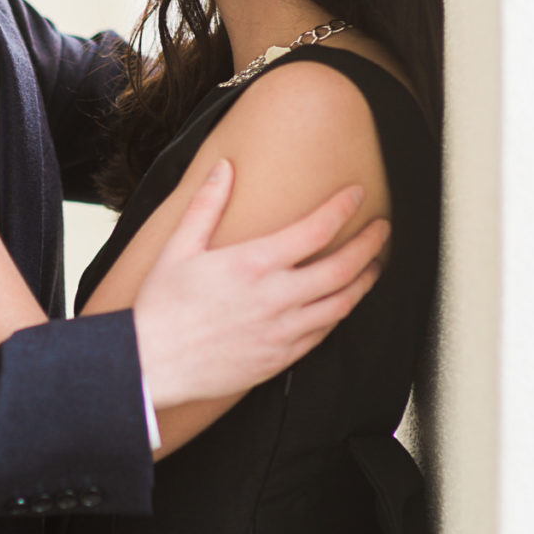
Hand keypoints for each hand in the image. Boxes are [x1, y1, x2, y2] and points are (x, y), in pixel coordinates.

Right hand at [131, 162, 389, 407]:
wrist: (151, 366)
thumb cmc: (161, 308)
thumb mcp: (179, 248)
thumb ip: (207, 205)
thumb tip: (224, 168)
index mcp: (253, 264)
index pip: (317, 229)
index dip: (343, 208)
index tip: (357, 195)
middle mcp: (276, 297)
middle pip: (343, 268)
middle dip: (371, 245)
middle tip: (382, 230)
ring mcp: (282, 331)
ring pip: (341, 304)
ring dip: (363, 282)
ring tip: (372, 267)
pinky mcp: (280, 358)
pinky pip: (323, 334)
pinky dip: (339, 315)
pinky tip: (341, 304)